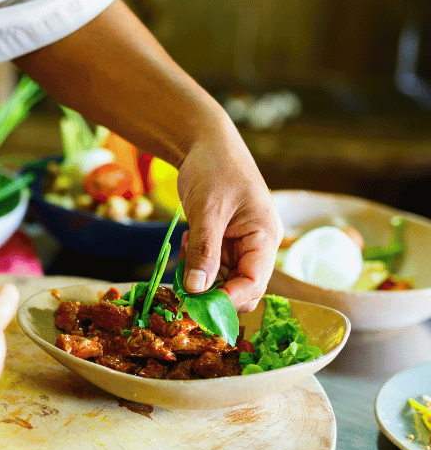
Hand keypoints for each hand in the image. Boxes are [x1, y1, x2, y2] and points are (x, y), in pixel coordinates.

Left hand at [176, 115, 282, 311]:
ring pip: (221, 280)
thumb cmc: (214, 168)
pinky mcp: (222, 242)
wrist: (203, 143)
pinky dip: (194, 262)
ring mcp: (239, 245)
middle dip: (211, 291)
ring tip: (187, 245)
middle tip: (183, 284)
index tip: (199, 307)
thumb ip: (205, 252)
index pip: (254, 283)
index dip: (228, 299)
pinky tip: (188, 238)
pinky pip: (209, 266)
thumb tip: (197, 291)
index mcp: (265, 237)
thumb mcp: (208, 210)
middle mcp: (256, 246)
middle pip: (239, 288)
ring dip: (199, 275)